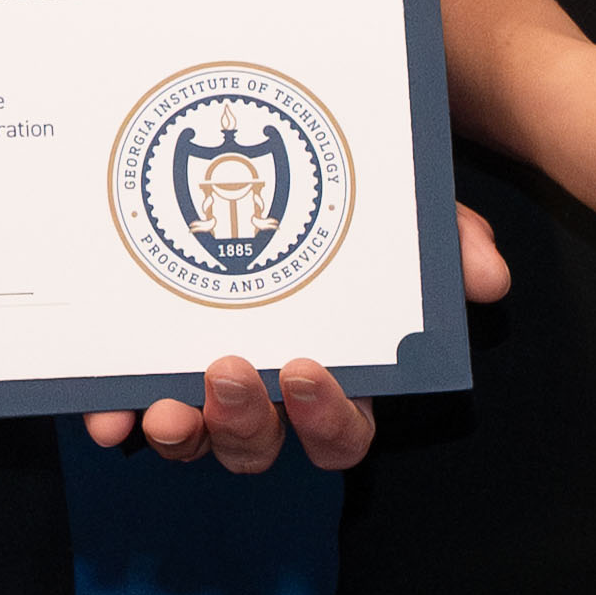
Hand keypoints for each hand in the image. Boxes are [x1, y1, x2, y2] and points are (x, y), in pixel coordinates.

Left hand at [89, 208, 513, 467]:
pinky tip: (106, 409)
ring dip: (182, 436)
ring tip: (162, 407)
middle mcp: (268, 392)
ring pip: (197, 441)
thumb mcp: (400, 209)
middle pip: (264, 447)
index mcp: (335, 372)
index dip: (328, 417)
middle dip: (245, 423)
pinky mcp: (145, 367)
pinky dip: (115, 418)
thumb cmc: (347, 203)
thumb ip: (445, 240)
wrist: (265, 147)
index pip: (343, 431)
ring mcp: (202, 385)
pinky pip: (128, 413)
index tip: (308, 369)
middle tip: (227, 371)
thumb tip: (489, 278)